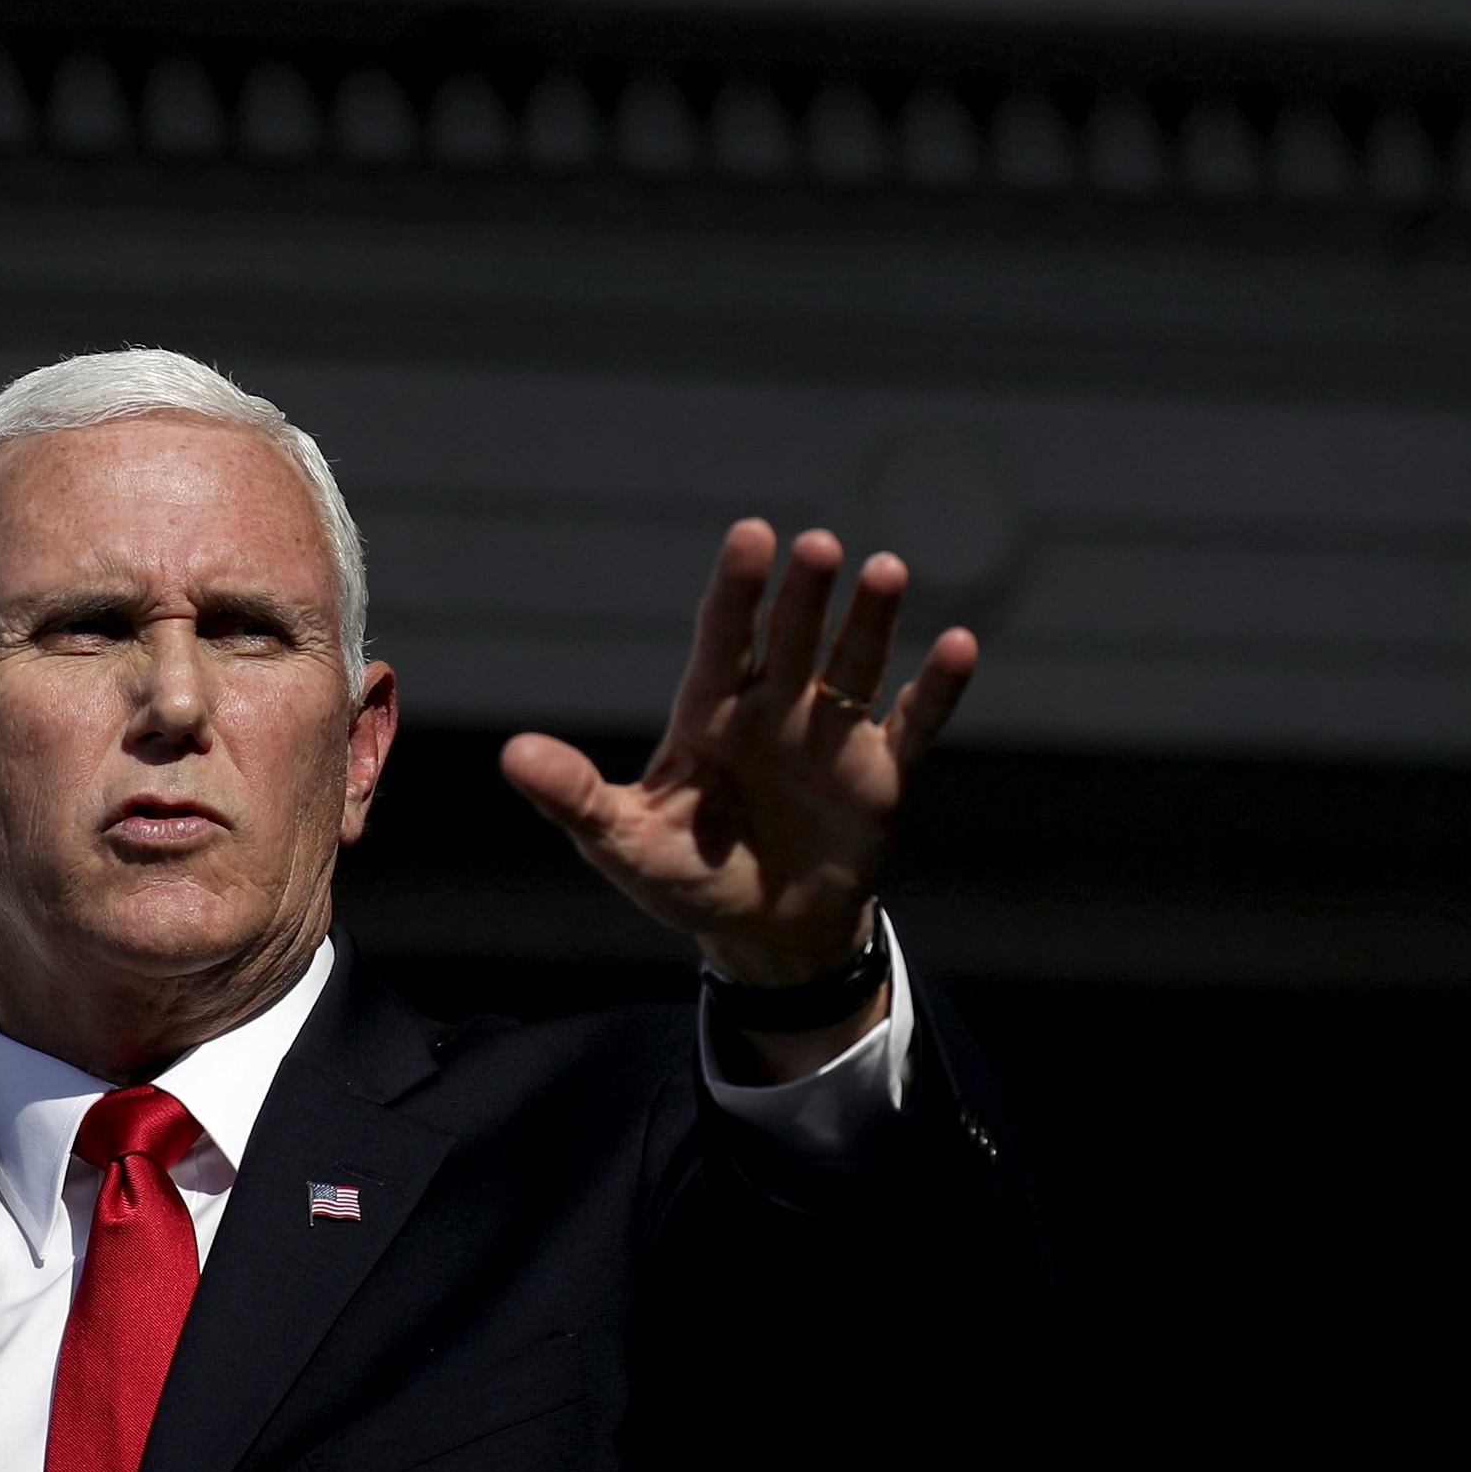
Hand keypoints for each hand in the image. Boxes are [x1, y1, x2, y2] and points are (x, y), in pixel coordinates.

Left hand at [501, 519, 974, 994]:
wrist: (762, 935)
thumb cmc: (685, 877)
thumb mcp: (622, 841)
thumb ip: (575, 797)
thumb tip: (511, 756)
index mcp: (710, 712)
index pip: (724, 636)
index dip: (737, 590)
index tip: (751, 536)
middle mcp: (774, 708)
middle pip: (792, 638)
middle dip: (804, 596)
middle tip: (817, 548)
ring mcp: (831, 736)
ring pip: (854, 665)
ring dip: (871, 622)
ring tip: (885, 571)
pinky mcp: (880, 775)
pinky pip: (912, 724)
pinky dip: (937, 689)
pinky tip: (959, 644)